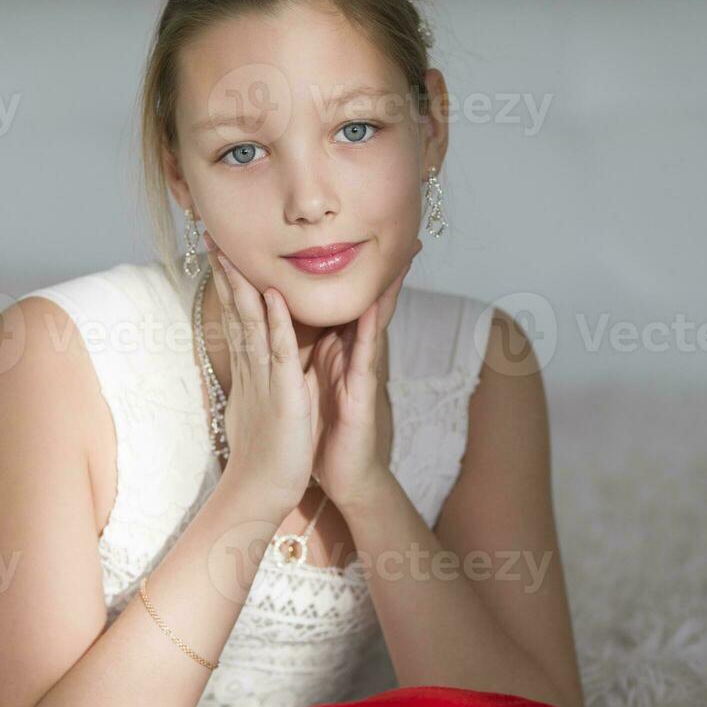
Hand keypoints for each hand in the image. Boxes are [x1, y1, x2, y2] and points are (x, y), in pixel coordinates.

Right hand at [203, 232, 315, 513]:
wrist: (260, 493)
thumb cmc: (264, 457)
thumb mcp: (261, 409)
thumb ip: (261, 382)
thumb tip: (256, 365)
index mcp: (251, 371)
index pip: (239, 319)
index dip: (231, 285)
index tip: (221, 255)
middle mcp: (253, 369)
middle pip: (238, 312)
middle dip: (226, 275)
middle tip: (212, 238)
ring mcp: (265, 378)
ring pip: (253, 323)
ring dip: (244, 287)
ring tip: (231, 252)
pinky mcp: (282, 392)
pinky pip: (279, 351)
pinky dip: (276, 322)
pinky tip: (271, 295)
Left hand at [307, 238, 421, 508]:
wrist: (340, 474)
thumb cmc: (327, 428)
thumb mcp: (316, 377)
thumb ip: (317, 349)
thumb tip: (302, 318)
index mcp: (341, 349)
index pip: (349, 301)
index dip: (355, 268)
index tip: (362, 233)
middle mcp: (355, 354)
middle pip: (370, 303)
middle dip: (385, 270)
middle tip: (404, 231)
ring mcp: (362, 372)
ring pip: (373, 323)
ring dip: (383, 290)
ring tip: (397, 257)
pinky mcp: (361, 393)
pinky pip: (363, 357)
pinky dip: (367, 331)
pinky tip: (371, 308)